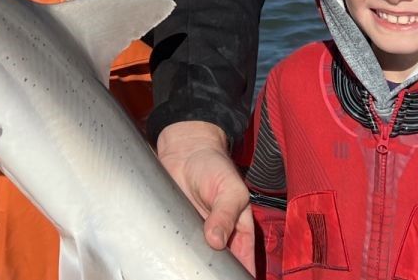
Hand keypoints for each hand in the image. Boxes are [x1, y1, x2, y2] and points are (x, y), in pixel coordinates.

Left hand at [156, 120, 254, 268]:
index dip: (242, 274)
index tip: (232, 279)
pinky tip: (172, 258)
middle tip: (205, 274)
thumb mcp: (229, 189)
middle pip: (221, 266)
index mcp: (240, 230)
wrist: (184, 151)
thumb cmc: (213, 165)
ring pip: (199, 260)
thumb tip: (217, 241)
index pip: (245, 262)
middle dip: (216, 272)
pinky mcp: (179, 230)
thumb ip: (225, 214)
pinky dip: (176, 254)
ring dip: (195, 264)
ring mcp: (198, 235)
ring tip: (189, 269)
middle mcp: (220, 237)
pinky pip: (178, 248)